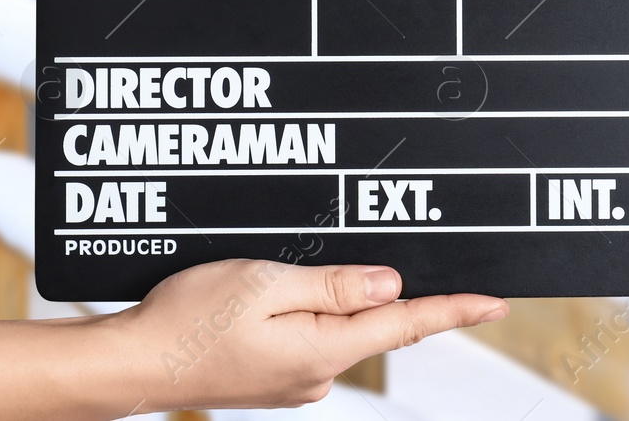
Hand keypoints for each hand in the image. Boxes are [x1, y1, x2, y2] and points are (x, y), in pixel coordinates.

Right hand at [107, 259, 506, 411]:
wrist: (132, 364)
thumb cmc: (189, 319)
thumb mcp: (268, 284)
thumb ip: (336, 285)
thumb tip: (391, 284)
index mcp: (324, 350)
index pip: (408, 324)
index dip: (456, 309)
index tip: (497, 302)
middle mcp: (318, 374)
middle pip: (377, 322)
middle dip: (389, 288)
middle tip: (398, 247)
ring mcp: (296, 380)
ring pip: (341, 327)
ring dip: (342, 298)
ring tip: (305, 269)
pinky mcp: (275, 378)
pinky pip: (314, 337)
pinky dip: (314, 312)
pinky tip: (286, 293)